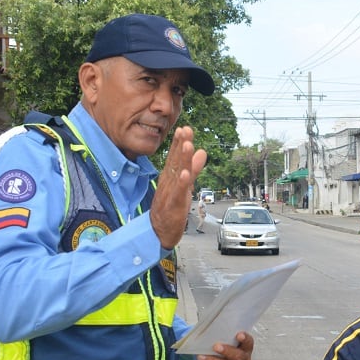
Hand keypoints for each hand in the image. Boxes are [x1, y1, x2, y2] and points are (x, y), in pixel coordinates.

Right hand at [151, 126, 206, 248]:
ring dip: (182, 160)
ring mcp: (170, 194)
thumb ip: (193, 169)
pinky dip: (181, 184)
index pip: (175, 157)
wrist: (158, 231)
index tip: (184, 128)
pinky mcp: (173, 206)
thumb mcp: (185, 186)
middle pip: (175, 162)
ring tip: (187, 145)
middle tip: (186, 129)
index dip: (180, 143)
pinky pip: (177, 193)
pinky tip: (185, 174)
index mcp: (171, 177)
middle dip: (181, 145)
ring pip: (177, 174)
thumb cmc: (171, 207)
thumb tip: (202, 151)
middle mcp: (169, 183)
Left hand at [197, 331, 253, 359]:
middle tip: (216, 346)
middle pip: (239, 356)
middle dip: (227, 351)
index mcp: (247, 348)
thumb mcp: (229, 341)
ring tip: (202, 357)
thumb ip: (225, 337)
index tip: (239, 334)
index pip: (248, 342)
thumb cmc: (227, 348)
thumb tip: (211, 332)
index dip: (245, 338)